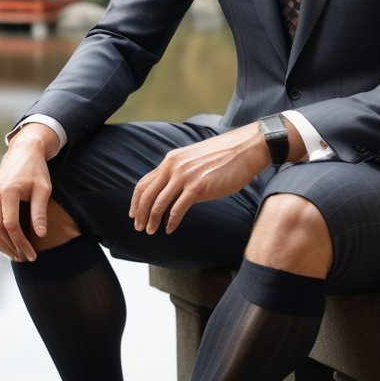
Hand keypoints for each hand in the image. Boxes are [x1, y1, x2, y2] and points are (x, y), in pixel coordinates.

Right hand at [0, 123, 60, 261]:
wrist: (23, 151)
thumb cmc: (36, 170)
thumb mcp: (43, 189)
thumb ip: (40, 212)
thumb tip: (40, 235)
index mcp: (7, 191)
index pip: (11, 225)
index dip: (21, 243)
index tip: (32, 255)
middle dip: (11, 247)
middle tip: (24, 258)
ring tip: (15, 254)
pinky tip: (3, 243)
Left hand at [130, 123, 275, 235]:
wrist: (245, 149)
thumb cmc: (224, 156)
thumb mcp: (195, 159)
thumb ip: (181, 171)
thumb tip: (172, 189)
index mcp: (171, 160)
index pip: (144, 182)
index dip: (135, 200)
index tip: (133, 213)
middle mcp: (174, 167)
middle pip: (147, 194)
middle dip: (139, 213)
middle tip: (138, 227)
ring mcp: (185, 177)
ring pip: (159, 203)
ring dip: (152, 220)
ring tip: (151, 231)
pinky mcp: (198, 188)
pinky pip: (177, 209)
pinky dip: (170, 222)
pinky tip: (169, 229)